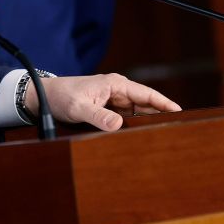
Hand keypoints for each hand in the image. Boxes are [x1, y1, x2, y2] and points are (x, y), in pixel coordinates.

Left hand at [25, 73, 181, 130]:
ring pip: (137, 114)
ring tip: (162, 138)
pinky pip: (126, 119)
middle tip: (176, 132)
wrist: (41, 96)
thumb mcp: (78, 107)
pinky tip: (141, 138)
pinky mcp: (107, 110)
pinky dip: (134, 127)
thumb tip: (118, 125)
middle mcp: (117, 91)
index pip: (147, 94)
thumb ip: (97, 116)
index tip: (182, 114)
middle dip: (160, 116)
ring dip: (147, 123)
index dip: (165, 104)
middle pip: (146, 105)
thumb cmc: (59, 97)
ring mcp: (113, 101)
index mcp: (115, 84)